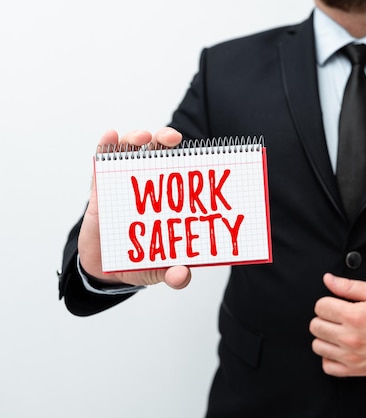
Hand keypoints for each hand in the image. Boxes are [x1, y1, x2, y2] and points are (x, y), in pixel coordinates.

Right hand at [77, 128, 191, 288]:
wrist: (105, 269)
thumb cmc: (140, 262)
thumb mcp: (159, 270)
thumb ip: (172, 275)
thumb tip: (181, 276)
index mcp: (169, 201)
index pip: (182, 172)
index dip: (191, 158)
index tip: (199, 152)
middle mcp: (148, 186)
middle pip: (158, 153)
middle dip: (165, 139)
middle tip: (171, 138)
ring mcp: (123, 184)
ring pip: (130, 151)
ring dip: (135, 138)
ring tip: (140, 137)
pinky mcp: (99, 188)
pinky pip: (101, 162)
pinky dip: (106, 145)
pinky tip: (110, 136)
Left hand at [309, 273, 365, 376]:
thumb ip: (349, 286)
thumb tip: (328, 280)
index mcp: (355, 316)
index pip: (320, 306)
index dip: (327, 302)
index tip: (336, 304)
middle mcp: (350, 337)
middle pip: (315, 326)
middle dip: (324, 318)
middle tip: (337, 317)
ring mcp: (351, 356)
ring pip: (317, 345)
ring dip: (325, 337)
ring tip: (338, 331)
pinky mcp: (354, 370)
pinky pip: (327, 366)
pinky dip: (329, 357)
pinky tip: (339, 348)